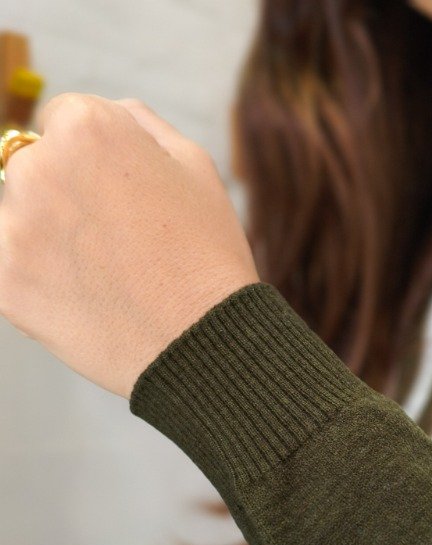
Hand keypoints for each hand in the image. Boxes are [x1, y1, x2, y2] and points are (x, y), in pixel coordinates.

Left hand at [0, 93, 258, 397]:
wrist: (202, 341)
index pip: (61, 120)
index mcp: (87, 128)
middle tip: (115, 238)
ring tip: (101, 271)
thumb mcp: (195, 165)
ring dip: (47, 234)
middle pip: (32, 165)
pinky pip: (9, 264)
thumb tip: (106, 112)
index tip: (119, 194)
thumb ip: (139, 123)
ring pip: (17, 216)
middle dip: (66, 193)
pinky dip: (36, 278)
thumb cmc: (207, 256)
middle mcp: (39, 168)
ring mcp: (16, 229)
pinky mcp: (4, 282)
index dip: (96, 158)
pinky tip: (78, 293)